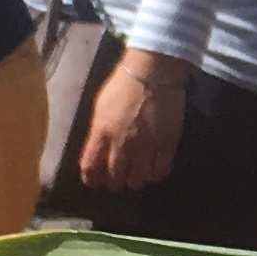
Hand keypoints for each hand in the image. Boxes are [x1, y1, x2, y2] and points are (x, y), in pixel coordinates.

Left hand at [81, 49, 188, 191]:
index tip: (96, 180)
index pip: (90, 168)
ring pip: (138, 180)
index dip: (92, 179)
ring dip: (136, 180)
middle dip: (115, 183)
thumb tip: (97, 151)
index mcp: (101, 133)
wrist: (152, 72)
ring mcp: (145, 146)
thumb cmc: (123, 85)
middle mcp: (121, 144)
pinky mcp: (166, 144)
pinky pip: (160, 171)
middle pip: (115, 179)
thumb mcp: (100, 108)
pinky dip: (156, 174)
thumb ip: (98, 132)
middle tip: (119, 179)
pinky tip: (154, 170)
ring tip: (138, 175)